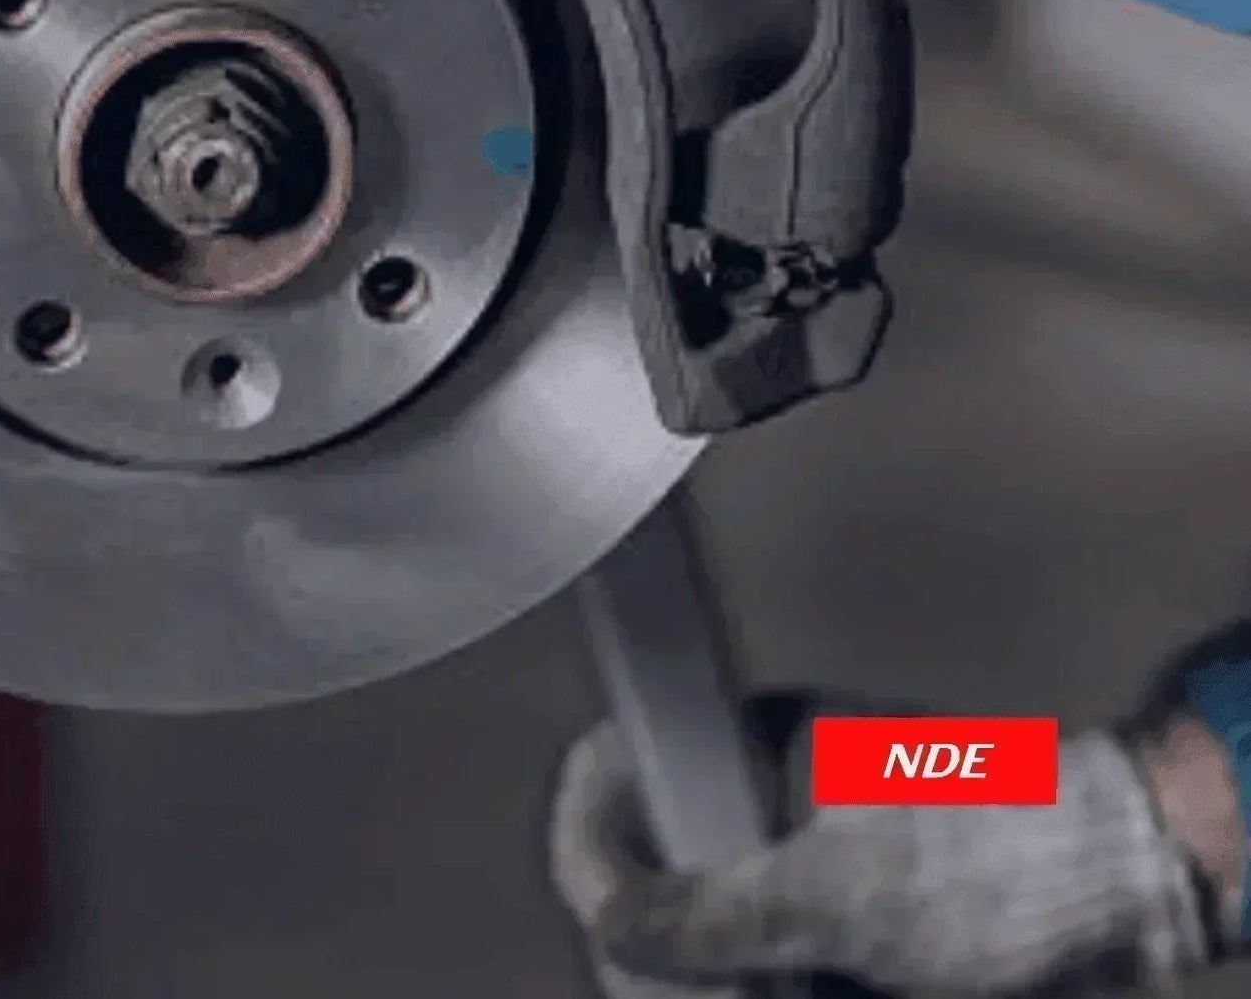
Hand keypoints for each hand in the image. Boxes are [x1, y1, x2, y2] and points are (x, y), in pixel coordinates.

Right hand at [550, 702, 1217, 998]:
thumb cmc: (998, 862)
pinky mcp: (831, 932)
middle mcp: (753, 802)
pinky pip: (758, 967)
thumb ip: (712, 912)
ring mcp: (792, 870)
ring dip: (707, 991)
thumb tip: (608, 924)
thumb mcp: (844, 894)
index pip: (615, 774)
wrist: (1132, 893)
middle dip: (655, 962)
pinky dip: (761, 994)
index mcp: (743, 749)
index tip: (603, 931)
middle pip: (644, 883)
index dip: (591, 851)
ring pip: (697, 943)